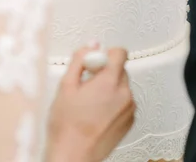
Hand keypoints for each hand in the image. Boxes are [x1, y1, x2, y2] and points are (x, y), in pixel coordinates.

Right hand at [46, 47, 134, 161]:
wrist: (73, 155)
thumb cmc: (67, 126)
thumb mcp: (66, 85)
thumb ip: (80, 59)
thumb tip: (91, 45)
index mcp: (110, 82)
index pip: (120, 53)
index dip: (105, 54)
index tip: (93, 63)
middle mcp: (124, 94)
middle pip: (120, 69)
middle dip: (104, 73)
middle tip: (86, 85)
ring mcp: (129, 108)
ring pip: (121, 86)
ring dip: (109, 88)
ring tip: (89, 103)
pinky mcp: (130, 120)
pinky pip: (124, 101)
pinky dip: (113, 103)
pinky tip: (96, 113)